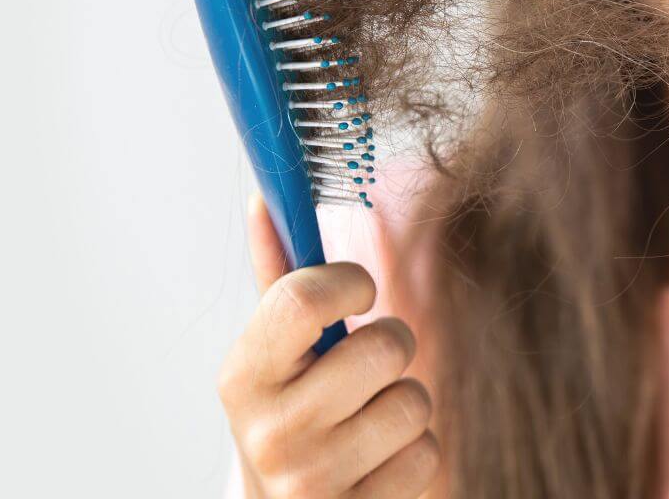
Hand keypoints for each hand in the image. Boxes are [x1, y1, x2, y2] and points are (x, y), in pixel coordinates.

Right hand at [218, 194, 440, 497]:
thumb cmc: (289, 412)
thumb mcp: (273, 353)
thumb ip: (279, 278)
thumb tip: (266, 197)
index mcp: (241, 375)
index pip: (299, 299)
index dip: (347, 281)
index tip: (358, 289)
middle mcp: (270, 432)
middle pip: (382, 347)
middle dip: (391, 342)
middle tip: (368, 361)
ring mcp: (311, 481)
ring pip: (414, 400)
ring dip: (406, 399)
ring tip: (371, 413)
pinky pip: (427, 453)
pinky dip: (414, 451)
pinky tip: (380, 457)